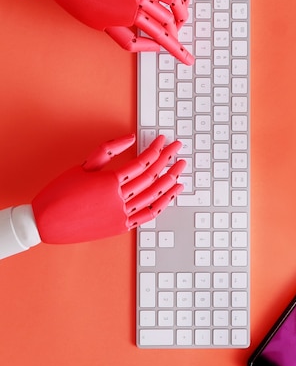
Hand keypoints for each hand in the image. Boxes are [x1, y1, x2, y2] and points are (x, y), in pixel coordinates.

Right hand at [32, 134, 184, 243]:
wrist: (45, 223)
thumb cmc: (60, 192)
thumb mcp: (83, 166)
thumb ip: (108, 150)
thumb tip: (130, 138)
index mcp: (109, 181)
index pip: (142, 162)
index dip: (155, 149)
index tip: (163, 141)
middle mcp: (118, 199)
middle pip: (152, 177)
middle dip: (168, 160)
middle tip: (178, 149)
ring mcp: (121, 215)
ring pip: (154, 196)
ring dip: (170, 182)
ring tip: (180, 170)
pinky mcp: (121, 227)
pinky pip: (148, 215)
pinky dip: (162, 204)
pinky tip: (171, 193)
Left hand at [50, 0, 193, 64]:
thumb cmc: (80, 3)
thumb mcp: (105, 28)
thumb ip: (132, 41)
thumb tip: (153, 47)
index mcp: (130, 15)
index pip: (161, 36)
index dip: (177, 49)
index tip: (187, 59)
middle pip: (170, 19)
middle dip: (177, 32)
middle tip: (177, 37)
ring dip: (183, 11)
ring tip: (181, 17)